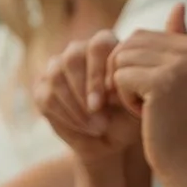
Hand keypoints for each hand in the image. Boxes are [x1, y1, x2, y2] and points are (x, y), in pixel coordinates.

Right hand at [35, 30, 140, 163]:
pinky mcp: (43, 88)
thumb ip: (139, 84)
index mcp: (107, 46)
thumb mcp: (143, 102)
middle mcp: (80, 51)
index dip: (101, 71)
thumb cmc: (133, 117)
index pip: (99, 44)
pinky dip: (67, 115)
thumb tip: (127, 79)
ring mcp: (58, 68)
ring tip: (98, 127)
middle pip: (73, 58)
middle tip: (99, 114)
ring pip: (57, 76)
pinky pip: (46, 96)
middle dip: (85, 88)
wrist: (113, 141)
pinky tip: (86, 128)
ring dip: (77, 106)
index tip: (112, 99)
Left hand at [107, 4, 186, 186]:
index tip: (157, 93)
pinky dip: (124, 99)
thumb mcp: (179, 77)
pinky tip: (146, 114)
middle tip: (149, 102)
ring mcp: (180, 64)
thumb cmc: (177, 123)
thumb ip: (176, 41)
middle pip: (126, 45)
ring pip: (119, 61)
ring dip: (123, 88)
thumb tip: (179, 4)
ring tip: (150, 108)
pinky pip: (118, 78)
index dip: (134, 67)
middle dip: (125, 75)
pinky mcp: (162, 81)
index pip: (139, 37)